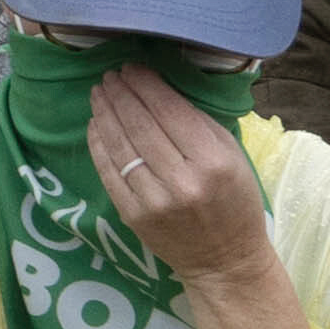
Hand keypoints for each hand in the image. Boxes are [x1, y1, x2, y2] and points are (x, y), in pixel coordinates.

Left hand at [87, 62, 275, 290]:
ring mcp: (153, 200)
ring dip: (105, 113)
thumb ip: (199, 123)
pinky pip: (108, 172)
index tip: (132, 67)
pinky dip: (98, 144)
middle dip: (121, 93)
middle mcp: (181, 180)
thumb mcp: (232, 156)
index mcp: (212, 162)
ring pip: (120, 146)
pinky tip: (95, 124)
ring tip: (98, 92)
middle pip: (140, 124)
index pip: (169, 111)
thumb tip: (160, 89)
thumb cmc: (235, 202)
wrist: (225, 261)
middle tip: (110, 75)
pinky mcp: (133, 216)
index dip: (146, 85)